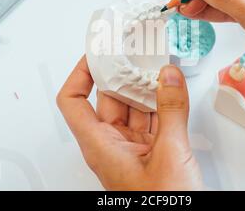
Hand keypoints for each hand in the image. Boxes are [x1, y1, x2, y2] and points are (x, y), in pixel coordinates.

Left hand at [57, 56, 202, 189]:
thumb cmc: (161, 206)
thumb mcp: (169, 153)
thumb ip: (171, 110)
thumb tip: (169, 77)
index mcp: (101, 145)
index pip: (73, 102)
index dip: (80, 74)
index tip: (96, 54)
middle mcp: (112, 144)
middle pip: (108, 98)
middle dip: (122, 73)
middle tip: (134, 50)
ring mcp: (132, 148)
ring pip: (133, 107)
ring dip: (145, 86)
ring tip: (157, 63)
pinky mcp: (151, 152)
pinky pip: (151, 118)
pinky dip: (160, 102)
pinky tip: (170, 87)